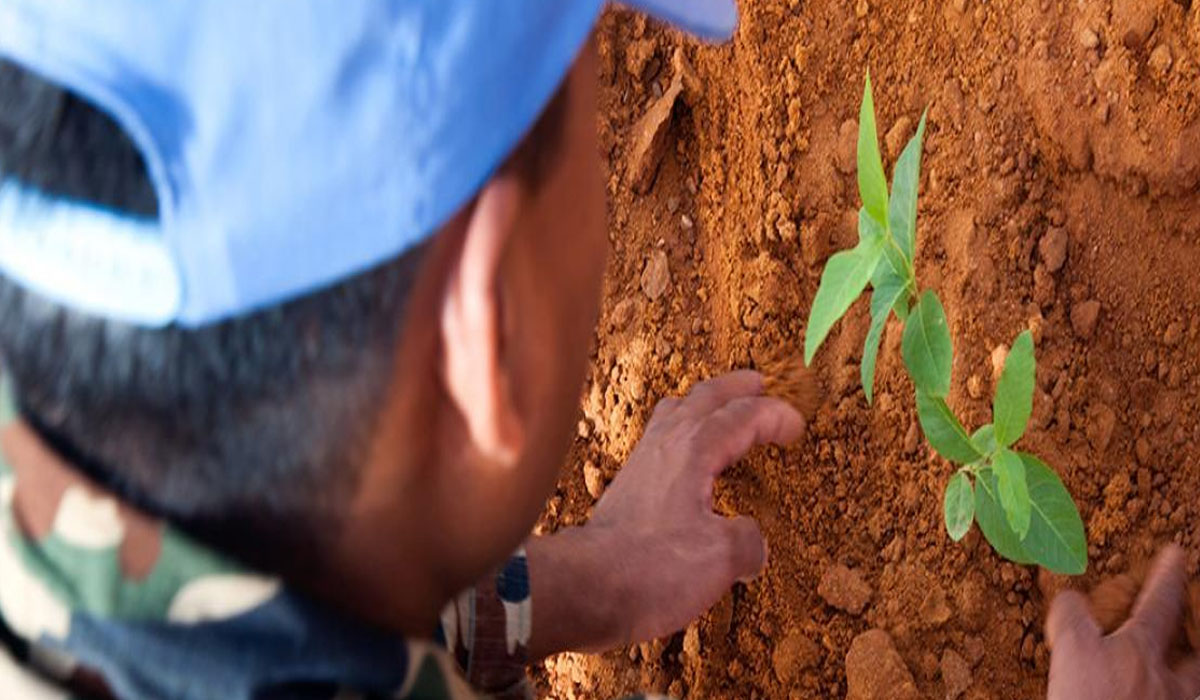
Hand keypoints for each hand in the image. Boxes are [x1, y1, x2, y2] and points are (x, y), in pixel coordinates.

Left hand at [526, 370, 804, 656]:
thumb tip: (752, 541)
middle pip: (705, 397)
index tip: (798, 427)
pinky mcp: (627, 484)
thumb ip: (747, 541)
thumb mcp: (720, 559)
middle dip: (737, 387)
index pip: (744, 416)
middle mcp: (666, 444)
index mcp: (695, 450)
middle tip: (760, 383)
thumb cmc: (652, 569)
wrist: (587, 587)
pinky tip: (688, 456)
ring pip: (676, 412)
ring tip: (722, 409)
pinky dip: (683, 432)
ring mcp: (642, 461)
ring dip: (705, 404)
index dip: (775, 416)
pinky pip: (660, 438)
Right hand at [1046, 545, 1199, 699]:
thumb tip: (1070, 597)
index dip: (1167, 575)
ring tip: (1181, 674)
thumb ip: (1072, 617)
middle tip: (1194, 625)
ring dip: (1187, 677)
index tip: (1177, 552)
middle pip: (1194, 657)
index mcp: (1142, 650)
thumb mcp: (1070, 649)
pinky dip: (1172, 697)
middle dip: (1194, 638)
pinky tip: (1159, 697)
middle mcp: (1168, 682)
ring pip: (1189, 688)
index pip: (1160, 603)